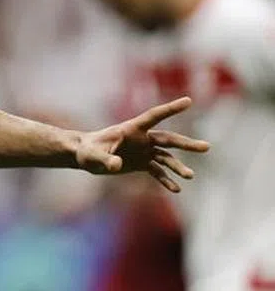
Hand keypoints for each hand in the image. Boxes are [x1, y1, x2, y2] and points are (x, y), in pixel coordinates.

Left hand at [75, 96, 209, 192]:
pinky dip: (166, 180)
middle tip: (206, 147)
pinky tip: (176, 189)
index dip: (171, 109)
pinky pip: (157, 171)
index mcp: (131, 129)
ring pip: (166, 157)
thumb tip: (116, 165)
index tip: (188, 100)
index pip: (154, 116)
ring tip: (190, 176)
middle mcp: (141, 138)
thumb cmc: (86, 151)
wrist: (84, 156)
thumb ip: (105, 160)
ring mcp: (143, 151)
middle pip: (168, 140)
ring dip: (178, 166)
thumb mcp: (93, 156)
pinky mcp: (141, 163)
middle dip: (186, 144)